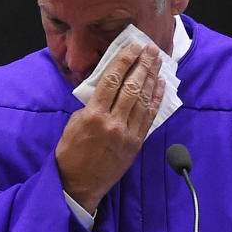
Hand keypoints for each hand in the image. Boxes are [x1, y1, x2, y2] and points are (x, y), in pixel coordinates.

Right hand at [56, 43, 165, 212]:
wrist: (78, 184)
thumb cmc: (71, 152)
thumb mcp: (74, 123)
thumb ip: (91, 105)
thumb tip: (108, 88)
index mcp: (93, 115)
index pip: (111, 81)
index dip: (123, 61)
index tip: (132, 47)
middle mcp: (113, 123)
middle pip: (132, 87)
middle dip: (142, 64)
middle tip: (150, 48)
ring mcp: (127, 134)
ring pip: (143, 100)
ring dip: (152, 78)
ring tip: (157, 61)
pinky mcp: (136, 143)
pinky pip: (149, 117)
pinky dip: (156, 99)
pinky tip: (160, 85)